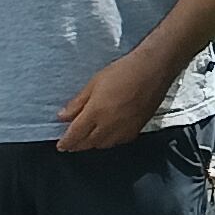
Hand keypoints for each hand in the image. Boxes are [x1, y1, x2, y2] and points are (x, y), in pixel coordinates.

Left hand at [55, 46, 184, 152]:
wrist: (154, 68)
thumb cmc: (124, 71)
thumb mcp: (94, 82)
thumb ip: (77, 102)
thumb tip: (63, 116)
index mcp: (95, 112)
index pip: (75, 135)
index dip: (66, 142)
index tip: (60, 145)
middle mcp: (109, 125)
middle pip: (88, 143)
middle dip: (77, 145)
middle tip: (70, 144)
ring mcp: (125, 128)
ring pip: (103, 145)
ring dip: (92, 145)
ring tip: (87, 140)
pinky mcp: (138, 127)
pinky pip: (120, 142)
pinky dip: (110, 142)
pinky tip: (108, 136)